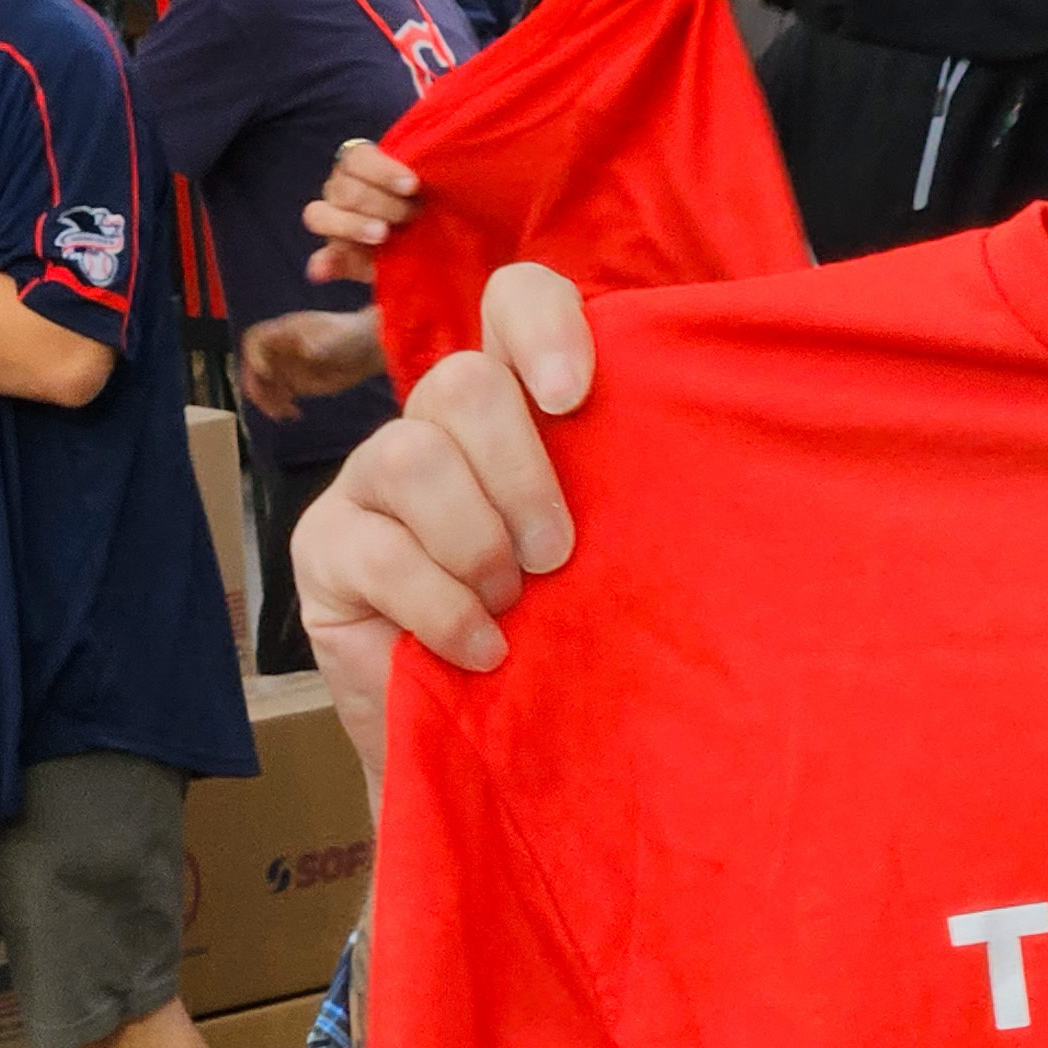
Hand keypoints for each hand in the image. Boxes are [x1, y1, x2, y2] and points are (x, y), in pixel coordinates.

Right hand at [236, 308, 384, 417]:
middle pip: (254, 365)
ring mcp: (287, 367)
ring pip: (264, 385)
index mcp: (286, 332)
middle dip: (256, 383)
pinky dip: (281, 407)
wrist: (370, 349)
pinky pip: (279, 397)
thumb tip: (308, 351)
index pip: (255, 340)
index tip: (265, 372)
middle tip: (266, 400)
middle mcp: (281, 349)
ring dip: (266, 400)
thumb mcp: (338, 338)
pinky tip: (294, 414)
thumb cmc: (354, 335)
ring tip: (280, 413)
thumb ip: (322, 345)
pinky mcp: (297, 384)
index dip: (254, 355)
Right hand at [291, 264, 596, 786]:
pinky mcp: (322, 548)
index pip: (514, 302)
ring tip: (513, 605)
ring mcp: (368, 481)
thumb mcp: (615, 554)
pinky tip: (481, 649)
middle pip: (461, 381)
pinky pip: (377, 551)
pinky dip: (442, 608)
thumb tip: (725, 447)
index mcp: (518, 410)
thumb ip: (636, 490)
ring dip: (479, 543)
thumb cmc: (567, 638)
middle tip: (557, 557)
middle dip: (522, 474)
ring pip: (411, 455)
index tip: (576, 397)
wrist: (495, 746)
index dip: (542, 324)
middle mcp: (437, 427)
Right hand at [303, 138, 422, 283]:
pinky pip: (323, 259)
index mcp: (361, 164)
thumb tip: (418, 178)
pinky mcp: (338, 256)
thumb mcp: (433, 186)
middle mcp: (341, 188)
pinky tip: (323, 271)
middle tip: (412, 214)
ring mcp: (334, 221)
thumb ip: (423, 178)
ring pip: (320, 216)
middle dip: (381, 203)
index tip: (412, 185)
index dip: (382, 171)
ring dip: (352, 225)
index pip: (357, 158)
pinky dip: (324, 264)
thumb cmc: (435, 200)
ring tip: (383, 235)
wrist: (438, 234)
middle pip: (344, 189)